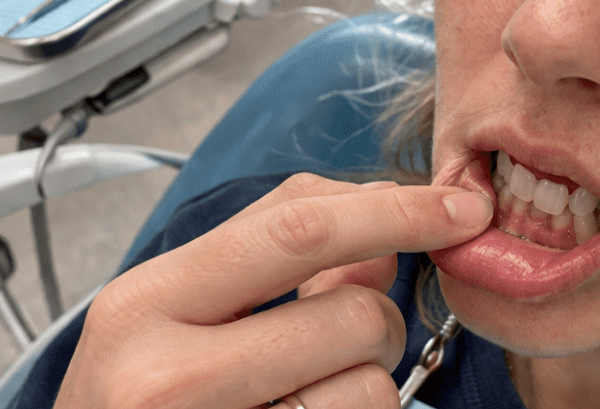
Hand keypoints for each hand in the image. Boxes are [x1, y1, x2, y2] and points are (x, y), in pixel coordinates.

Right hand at [53, 173, 492, 408]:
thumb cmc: (139, 393)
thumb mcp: (184, 307)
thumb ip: (280, 248)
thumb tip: (386, 224)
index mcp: (146, 302)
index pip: (298, 230)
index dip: (397, 211)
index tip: (460, 208)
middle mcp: (164, 377)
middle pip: (354, 313)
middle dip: (379, 318)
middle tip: (343, 339)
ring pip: (371, 388)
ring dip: (364, 386)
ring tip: (304, 394)